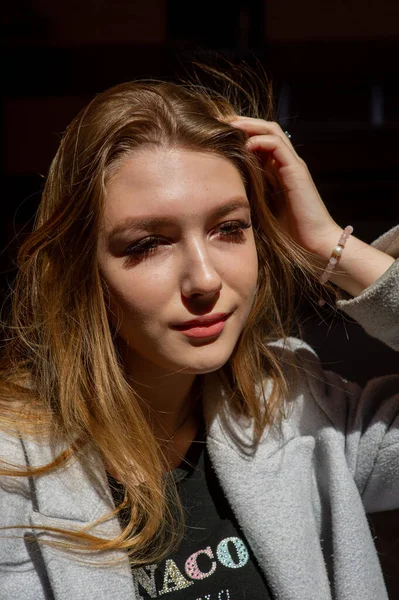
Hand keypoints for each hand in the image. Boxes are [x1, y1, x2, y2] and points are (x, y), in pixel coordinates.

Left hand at [230, 117, 340, 257]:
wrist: (313, 242)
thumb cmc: (286, 231)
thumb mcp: (259, 206)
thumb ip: (247, 191)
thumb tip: (220, 187)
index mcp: (276, 169)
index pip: (257, 138)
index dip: (238, 132)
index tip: (214, 132)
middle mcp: (285, 162)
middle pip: (264, 129)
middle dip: (241, 122)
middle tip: (218, 121)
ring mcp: (292, 164)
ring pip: (272, 131)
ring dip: (249, 126)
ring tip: (229, 126)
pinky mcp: (297, 171)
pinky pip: (279, 146)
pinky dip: (261, 141)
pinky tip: (245, 145)